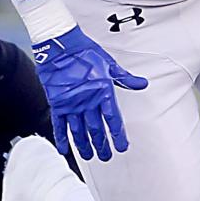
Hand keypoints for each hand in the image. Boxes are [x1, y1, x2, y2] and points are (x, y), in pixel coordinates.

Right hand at [32, 25, 147, 161]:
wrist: (61, 44)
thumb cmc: (84, 51)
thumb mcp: (109, 63)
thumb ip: (125, 78)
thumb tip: (142, 83)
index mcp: (103, 91)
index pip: (113, 120)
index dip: (118, 135)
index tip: (121, 147)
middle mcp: (88, 101)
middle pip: (97, 129)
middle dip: (102, 145)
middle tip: (105, 156)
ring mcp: (71, 103)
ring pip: (79, 131)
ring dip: (84, 145)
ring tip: (89, 156)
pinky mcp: (57, 102)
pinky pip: (59, 124)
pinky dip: (62, 137)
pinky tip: (65, 148)